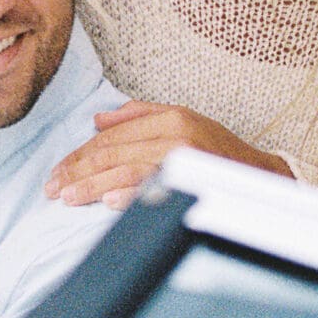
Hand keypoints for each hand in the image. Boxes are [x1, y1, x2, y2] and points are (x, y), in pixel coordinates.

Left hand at [45, 103, 294, 209]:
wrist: (263, 176)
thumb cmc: (221, 152)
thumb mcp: (183, 121)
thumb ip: (139, 116)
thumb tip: (98, 120)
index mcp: (169, 118)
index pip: (111, 137)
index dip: (80, 155)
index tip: (59, 172)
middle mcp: (174, 134)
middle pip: (112, 152)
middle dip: (78, 172)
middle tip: (54, 189)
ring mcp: (184, 157)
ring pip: (125, 170)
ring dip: (92, 185)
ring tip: (68, 198)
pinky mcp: (193, 179)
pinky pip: (154, 187)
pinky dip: (130, 194)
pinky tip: (108, 202)